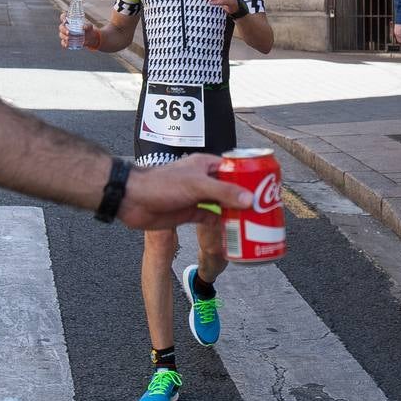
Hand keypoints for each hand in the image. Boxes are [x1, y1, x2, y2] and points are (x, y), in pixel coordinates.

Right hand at [57, 12, 95, 48]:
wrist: (91, 38)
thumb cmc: (89, 29)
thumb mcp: (90, 26)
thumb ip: (88, 26)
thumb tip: (83, 27)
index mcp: (70, 20)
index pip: (63, 16)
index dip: (62, 18)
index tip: (65, 21)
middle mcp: (66, 26)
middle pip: (61, 27)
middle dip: (63, 30)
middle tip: (68, 33)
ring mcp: (66, 34)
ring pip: (61, 35)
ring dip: (64, 37)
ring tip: (68, 39)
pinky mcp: (67, 41)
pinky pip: (63, 42)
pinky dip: (64, 43)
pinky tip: (67, 44)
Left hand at [117, 154, 253, 228]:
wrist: (132, 199)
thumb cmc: (162, 184)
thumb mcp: (196, 185)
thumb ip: (223, 192)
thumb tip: (251, 200)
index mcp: (207, 165)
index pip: (236, 168)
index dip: (252, 177)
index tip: (268, 189)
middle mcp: (204, 180)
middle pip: (233, 189)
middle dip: (248, 199)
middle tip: (266, 212)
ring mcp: (197, 197)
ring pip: (224, 206)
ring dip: (237, 215)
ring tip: (256, 225)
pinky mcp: (190, 213)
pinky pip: (212, 220)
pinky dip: (223, 227)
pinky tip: (235, 235)